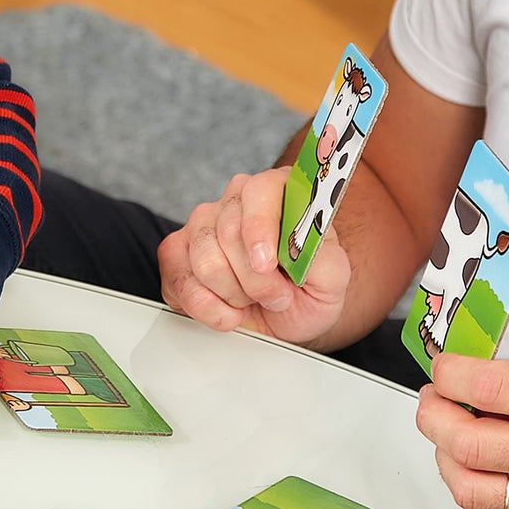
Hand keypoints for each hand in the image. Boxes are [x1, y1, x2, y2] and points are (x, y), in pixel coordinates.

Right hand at [158, 168, 350, 346]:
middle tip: (276, 295)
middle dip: (254, 280)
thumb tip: (301, 244)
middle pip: (229, 231)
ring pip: (204, 261)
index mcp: (277, 191)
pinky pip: (180, 284)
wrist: (286, 318)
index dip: (259, 228)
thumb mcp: (332, 279)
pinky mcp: (176, 254)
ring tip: (252, 299)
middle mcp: (236, 200)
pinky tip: (229, 309)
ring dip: (234, 295)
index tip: (266, 264)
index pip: (260, 191)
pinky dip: (209, 309)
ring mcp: (202, 224)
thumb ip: (323, 257)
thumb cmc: (308, 291)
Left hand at [415, 343, 508, 508]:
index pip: (488, 388)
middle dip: (434, 415)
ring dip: (443, 456)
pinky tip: (470, 464)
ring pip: (471, 489)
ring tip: (445, 433)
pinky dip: (469, 487)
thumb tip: (469, 379)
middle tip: (432, 398)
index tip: (443, 366)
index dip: (450, 374)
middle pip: (469, 444)